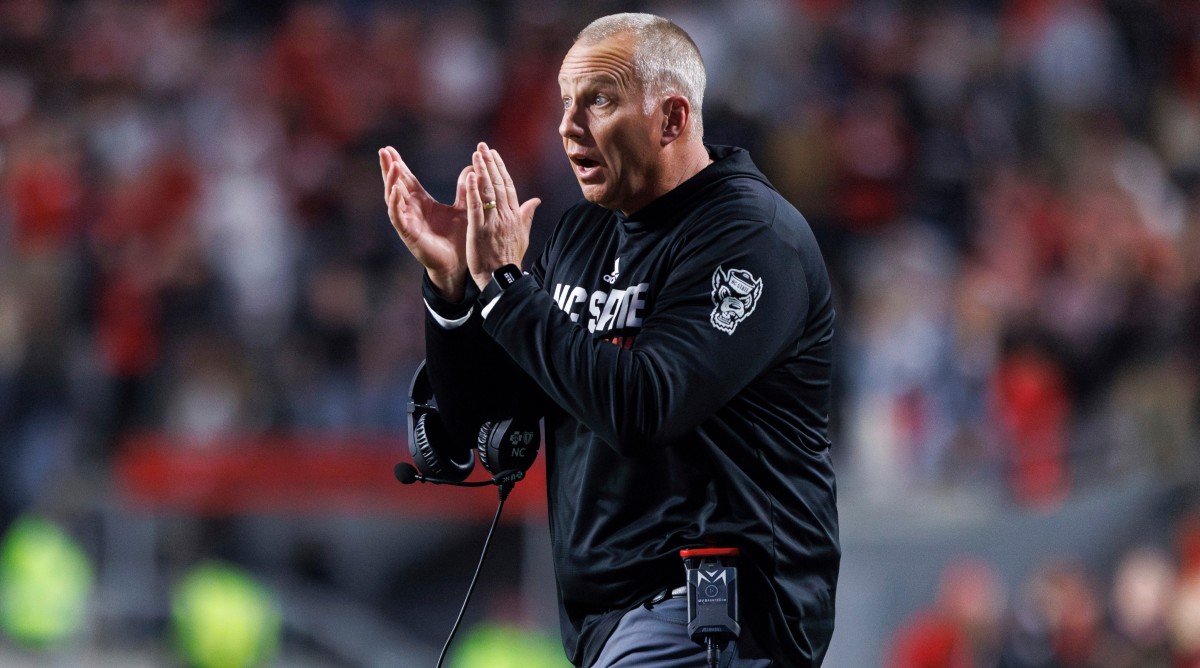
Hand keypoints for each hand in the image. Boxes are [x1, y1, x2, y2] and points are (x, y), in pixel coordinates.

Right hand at [379, 146, 472, 299]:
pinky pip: (398, 216)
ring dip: (391, 182)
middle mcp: (411, 210)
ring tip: (392, 166)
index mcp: (422, 202)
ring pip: (393, 198)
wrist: (458, 264)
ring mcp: (408, 221)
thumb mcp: (462, 208)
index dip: (399, 165)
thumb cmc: (458, 238)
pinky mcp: (408, 234)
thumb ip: (465, 189)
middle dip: (389, 168)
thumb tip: (471, 168)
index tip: (390, 149)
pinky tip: (394, 190)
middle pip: (395, 184)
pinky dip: (395, 203)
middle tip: (383, 150)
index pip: (406, 179)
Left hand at [465, 143, 541, 290]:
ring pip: (488, 191)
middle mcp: (505, 216)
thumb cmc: (511, 258)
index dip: (500, 168)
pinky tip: (470, 176)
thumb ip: (527, 215)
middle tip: (482, 146)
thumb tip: (536, 200)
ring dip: (482, 170)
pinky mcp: (479, 230)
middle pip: (498, 184)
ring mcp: (492, 222)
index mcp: (514, 215)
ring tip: (476, 154)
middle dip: (490, 163)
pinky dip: (473, 191)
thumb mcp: (523, 235)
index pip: (508, 186)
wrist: (502, 279)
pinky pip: (476, 207)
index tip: (494, 154)